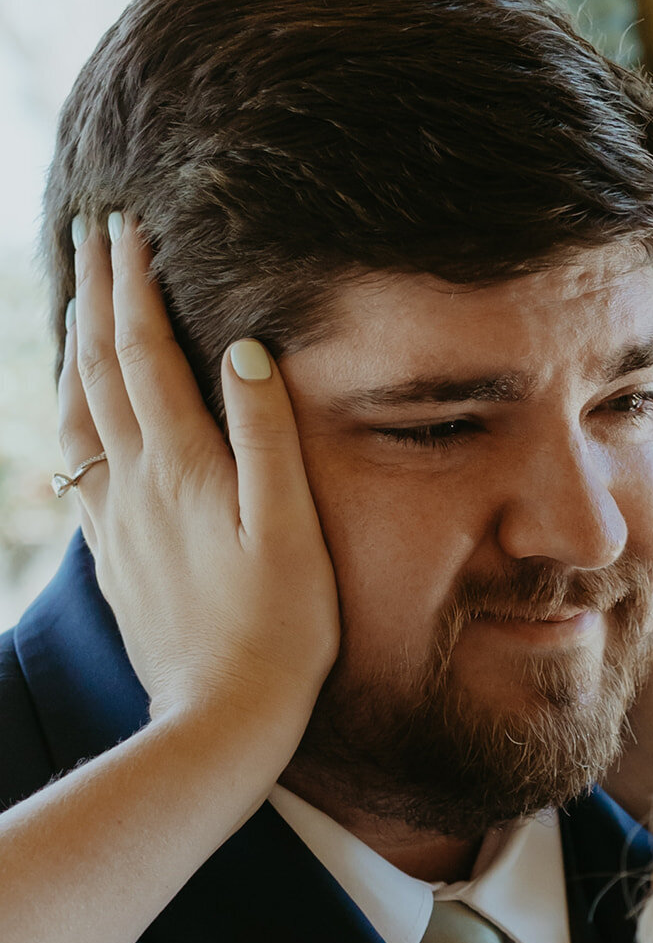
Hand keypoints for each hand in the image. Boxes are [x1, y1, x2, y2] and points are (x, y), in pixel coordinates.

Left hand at [58, 215, 339, 739]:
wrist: (223, 715)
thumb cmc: (279, 627)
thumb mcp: (289, 528)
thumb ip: (266, 436)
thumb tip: (245, 349)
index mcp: (180, 467)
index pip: (145, 354)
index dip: (133, 287)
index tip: (126, 227)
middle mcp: (133, 484)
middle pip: (100, 370)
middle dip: (95, 296)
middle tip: (93, 236)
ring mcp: (115, 521)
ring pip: (78, 414)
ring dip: (75, 349)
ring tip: (77, 305)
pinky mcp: (113, 555)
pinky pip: (77, 464)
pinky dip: (73, 413)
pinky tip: (79, 411)